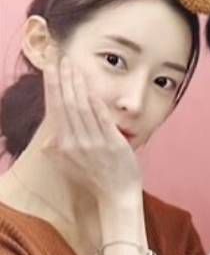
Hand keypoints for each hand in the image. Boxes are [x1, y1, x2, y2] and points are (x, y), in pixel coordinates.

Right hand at [41, 49, 141, 201]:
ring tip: (73, 66)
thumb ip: (58, 152)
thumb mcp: (70, 167)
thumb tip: (47, 142)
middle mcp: (76, 142)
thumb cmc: (95, 180)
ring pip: (82, 108)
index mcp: (63, 145)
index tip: (49, 68)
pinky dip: (95, 103)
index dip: (52, 87)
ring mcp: (94, 143)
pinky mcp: (113, 144)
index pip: (55, 109)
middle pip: (66, 104)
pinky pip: (102, 119)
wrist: (117, 196)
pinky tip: (90, 87)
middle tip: (59, 58)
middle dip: (62, 79)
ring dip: (77, 85)